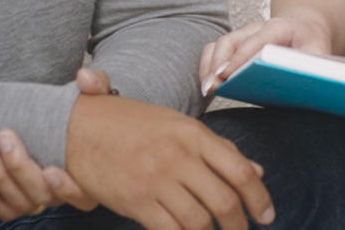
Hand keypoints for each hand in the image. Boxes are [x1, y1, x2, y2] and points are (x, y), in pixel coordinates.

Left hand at [0, 68, 109, 219]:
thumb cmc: (81, 113)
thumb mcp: (95, 94)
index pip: (83, 197)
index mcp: (89, 175)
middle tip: (4, 137)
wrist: (59, 123)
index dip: (67, 189)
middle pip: (42, 196)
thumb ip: (96, 84)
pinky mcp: (19, 201)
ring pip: (20, 202)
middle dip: (20, 169)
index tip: (50, 170)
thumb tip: (84, 77)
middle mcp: (64, 192)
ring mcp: (40, 198)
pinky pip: (4, 209)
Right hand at [66, 93, 275, 229]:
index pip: (239, 170)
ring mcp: (156, 179)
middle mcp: (178, 156)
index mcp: (193, 133)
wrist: (78, 126)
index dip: (259, 197)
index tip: (266, 215)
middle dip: (239, 225)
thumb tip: (256, 171)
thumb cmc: (130, 124)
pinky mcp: (136, 200)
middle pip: (224, 200)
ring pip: (199, 220)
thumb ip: (218, 150)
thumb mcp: (178, 126)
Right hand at [199, 11, 333, 93]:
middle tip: (212, 86)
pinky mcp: (237, 43)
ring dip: (210, 66)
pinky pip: (216, 50)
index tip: (228, 74)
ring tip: (207, 89)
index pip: (257, 40)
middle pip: (232, 40)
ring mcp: (245, 34)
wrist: (305, 28)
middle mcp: (258, 27)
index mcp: (280, 27)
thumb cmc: (311, 43)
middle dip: (219, 63)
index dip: (241, 57)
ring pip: (220, 44)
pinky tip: (207, 85)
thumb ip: (312, 65)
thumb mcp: (320, 53)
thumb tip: (301, 84)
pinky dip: (208, 65)